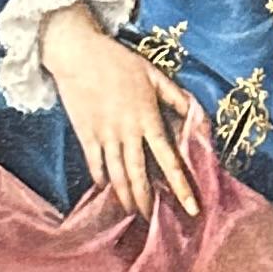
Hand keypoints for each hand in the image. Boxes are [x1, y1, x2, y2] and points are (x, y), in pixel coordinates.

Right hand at [42, 0, 201, 218]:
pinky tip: (106, 192)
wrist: (76, 50)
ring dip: (125, 197)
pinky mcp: (85, 133)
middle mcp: (127, 131)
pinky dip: (100, 180)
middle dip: (147, 201)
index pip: (168, 159)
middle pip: (139, 175)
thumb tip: (196, 114)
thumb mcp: (152, 73)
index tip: (192, 208)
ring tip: (132, 214)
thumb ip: (174, 96)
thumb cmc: (117, 60)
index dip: (181, 186)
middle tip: (153, 221)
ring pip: (117, 174)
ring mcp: (104, 134)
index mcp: (147, 118)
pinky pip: (94, 164)